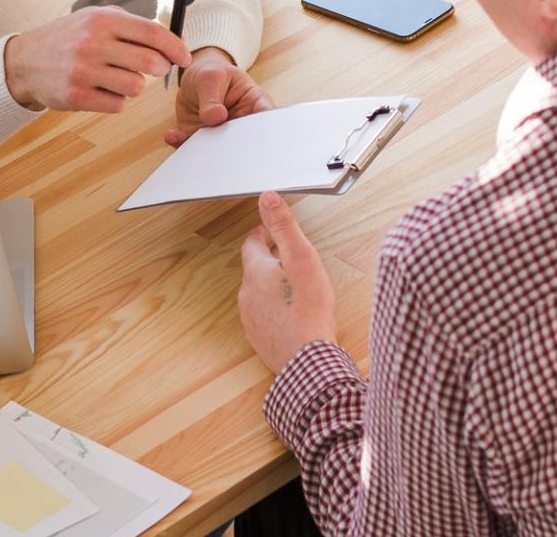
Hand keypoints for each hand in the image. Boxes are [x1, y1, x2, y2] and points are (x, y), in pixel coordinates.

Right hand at [3, 6, 191, 112]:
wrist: (24, 61)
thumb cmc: (69, 38)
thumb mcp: (96, 18)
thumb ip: (132, 25)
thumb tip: (174, 40)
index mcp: (102, 20)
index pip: (152, 33)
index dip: (176, 47)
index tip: (185, 57)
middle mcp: (92, 43)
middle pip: (150, 62)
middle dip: (161, 69)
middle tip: (156, 69)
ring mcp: (83, 71)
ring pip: (136, 87)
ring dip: (135, 86)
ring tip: (119, 78)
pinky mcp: (76, 96)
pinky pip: (118, 105)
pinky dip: (117, 100)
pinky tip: (101, 90)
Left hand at [166, 47, 274, 146]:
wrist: (194, 82)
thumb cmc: (212, 74)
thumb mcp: (211, 77)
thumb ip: (212, 97)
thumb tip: (216, 117)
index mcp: (255, 105)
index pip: (267, 118)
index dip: (266, 130)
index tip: (255, 137)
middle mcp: (242, 125)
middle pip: (245, 143)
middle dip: (234, 150)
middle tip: (219, 148)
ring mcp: (222, 136)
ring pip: (219, 152)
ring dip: (204, 151)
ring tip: (188, 138)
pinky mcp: (202, 142)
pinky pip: (193, 149)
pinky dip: (182, 144)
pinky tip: (172, 135)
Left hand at [238, 192, 337, 372]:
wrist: (308, 359)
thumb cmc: (309, 308)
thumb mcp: (301, 258)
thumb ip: (283, 227)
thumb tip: (266, 197)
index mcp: (256, 271)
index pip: (252, 244)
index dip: (262, 235)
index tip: (267, 232)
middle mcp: (247, 294)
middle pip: (255, 270)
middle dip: (269, 261)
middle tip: (285, 257)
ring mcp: (252, 319)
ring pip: (258, 294)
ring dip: (272, 287)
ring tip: (292, 286)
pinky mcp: (260, 339)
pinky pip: (264, 317)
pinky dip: (275, 311)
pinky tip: (292, 314)